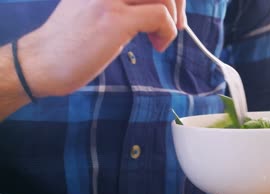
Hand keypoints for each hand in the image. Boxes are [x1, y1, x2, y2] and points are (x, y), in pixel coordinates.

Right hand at [18, 0, 185, 97]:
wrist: (42, 63)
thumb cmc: (72, 42)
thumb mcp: (98, 9)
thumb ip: (125, 2)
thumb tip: (159, 6)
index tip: (173, 13)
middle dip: (177, 2)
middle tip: (177, 25)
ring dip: (173, 18)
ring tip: (160, 38)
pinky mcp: (114, 19)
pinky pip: (159, 15)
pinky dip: (168, 32)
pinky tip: (156, 46)